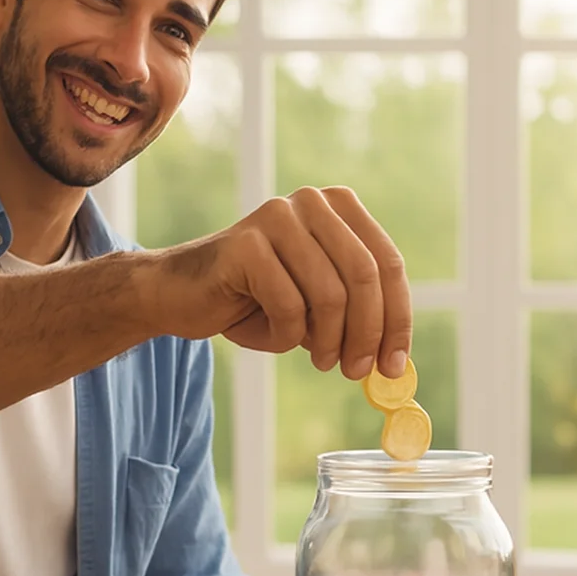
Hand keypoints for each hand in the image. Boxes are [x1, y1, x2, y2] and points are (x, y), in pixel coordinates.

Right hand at [146, 186, 410, 379]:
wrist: (178, 295)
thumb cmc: (256, 301)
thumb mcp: (319, 306)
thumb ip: (358, 319)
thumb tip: (397, 364)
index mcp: (339, 207)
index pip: (388, 263)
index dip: (398, 318)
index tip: (396, 365)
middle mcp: (313, 202)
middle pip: (365, 277)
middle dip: (368, 334)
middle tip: (358, 372)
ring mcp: (279, 217)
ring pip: (331, 295)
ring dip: (329, 342)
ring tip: (322, 362)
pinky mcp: (247, 243)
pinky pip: (289, 306)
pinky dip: (288, 336)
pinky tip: (274, 337)